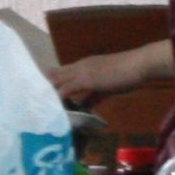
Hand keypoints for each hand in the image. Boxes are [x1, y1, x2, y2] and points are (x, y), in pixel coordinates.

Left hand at [51, 38, 174, 104]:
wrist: (138, 65)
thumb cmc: (126, 74)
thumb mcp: (106, 87)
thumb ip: (93, 97)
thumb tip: (84, 107)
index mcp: (83, 66)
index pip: (60, 73)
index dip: (50, 83)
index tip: (42, 96)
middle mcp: (79, 66)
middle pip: (54, 75)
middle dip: (44, 89)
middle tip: (35, 103)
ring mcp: (81, 72)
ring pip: (56, 81)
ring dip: (48, 94)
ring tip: (39, 107)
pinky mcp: (85, 80)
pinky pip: (66, 89)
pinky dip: (59, 99)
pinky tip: (54, 109)